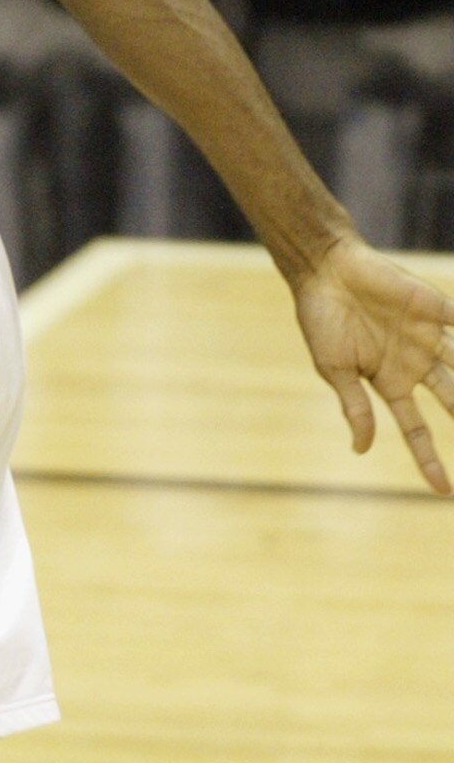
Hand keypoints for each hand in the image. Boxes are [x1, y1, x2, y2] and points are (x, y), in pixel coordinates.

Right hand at [291, 234, 453, 493]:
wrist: (325, 271)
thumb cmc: (322, 322)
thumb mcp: (335, 371)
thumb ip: (355, 407)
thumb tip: (361, 450)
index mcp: (390, 384)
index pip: (417, 430)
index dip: (430, 460)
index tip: (444, 490)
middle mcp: (415, 364)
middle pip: (453, 400)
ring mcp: (428, 336)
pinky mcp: (435, 307)